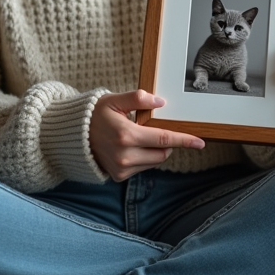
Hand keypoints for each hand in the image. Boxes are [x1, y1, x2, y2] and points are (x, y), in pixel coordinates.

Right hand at [89, 90, 204, 181]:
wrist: (73, 136)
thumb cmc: (95, 115)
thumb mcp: (114, 100)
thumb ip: (138, 98)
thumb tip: (160, 102)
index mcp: (126, 135)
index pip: (164, 139)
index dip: (184, 140)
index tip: (200, 142)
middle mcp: (125, 155)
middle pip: (163, 153)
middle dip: (167, 142)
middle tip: (154, 129)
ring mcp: (122, 168)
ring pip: (155, 161)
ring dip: (155, 150)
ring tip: (138, 136)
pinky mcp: (119, 176)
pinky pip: (143, 167)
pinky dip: (144, 157)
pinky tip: (130, 147)